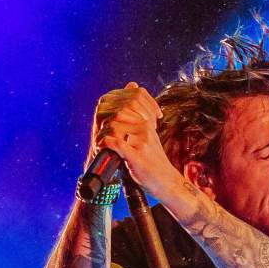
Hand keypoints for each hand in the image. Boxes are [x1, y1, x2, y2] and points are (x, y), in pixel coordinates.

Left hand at [89, 82, 177, 198]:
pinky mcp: (137, 156)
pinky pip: (117, 143)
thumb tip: (133, 85)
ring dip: (104, 133)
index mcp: (147, 122)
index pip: (128, 101)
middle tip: (102, 132)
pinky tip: (105, 148)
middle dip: (105, 121)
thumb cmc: (154, 159)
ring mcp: (142, 141)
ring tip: (102, 142)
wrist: (166, 182)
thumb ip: (138, 111)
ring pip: (115, 125)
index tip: (108, 123)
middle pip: (119, 111)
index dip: (112, 109)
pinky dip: (107, 145)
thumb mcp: (147, 132)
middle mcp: (146, 128)